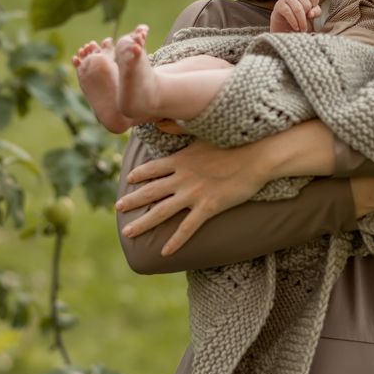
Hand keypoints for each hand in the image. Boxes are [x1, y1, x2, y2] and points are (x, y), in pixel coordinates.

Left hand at [116, 139, 266, 254]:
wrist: (257, 156)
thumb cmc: (235, 142)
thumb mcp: (204, 133)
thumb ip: (179, 128)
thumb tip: (161, 121)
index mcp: (181, 159)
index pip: (153, 168)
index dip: (139, 174)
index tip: (128, 179)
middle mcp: (182, 177)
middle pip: (151, 191)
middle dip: (132, 200)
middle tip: (117, 208)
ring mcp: (194, 193)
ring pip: (162, 211)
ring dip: (143, 222)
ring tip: (128, 232)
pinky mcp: (208, 207)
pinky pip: (187, 228)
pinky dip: (175, 241)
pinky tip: (164, 252)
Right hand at [270, 0, 320, 32]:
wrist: (283, 24)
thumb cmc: (300, 16)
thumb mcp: (311, 14)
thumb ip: (316, 12)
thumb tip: (311, 13)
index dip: (315, 7)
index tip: (310, 14)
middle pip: (307, 4)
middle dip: (307, 17)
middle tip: (305, 25)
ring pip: (298, 9)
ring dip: (302, 22)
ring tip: (302, 29)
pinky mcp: (279, 5)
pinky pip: (288, 13)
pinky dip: (294, 22)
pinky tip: (296, 28)